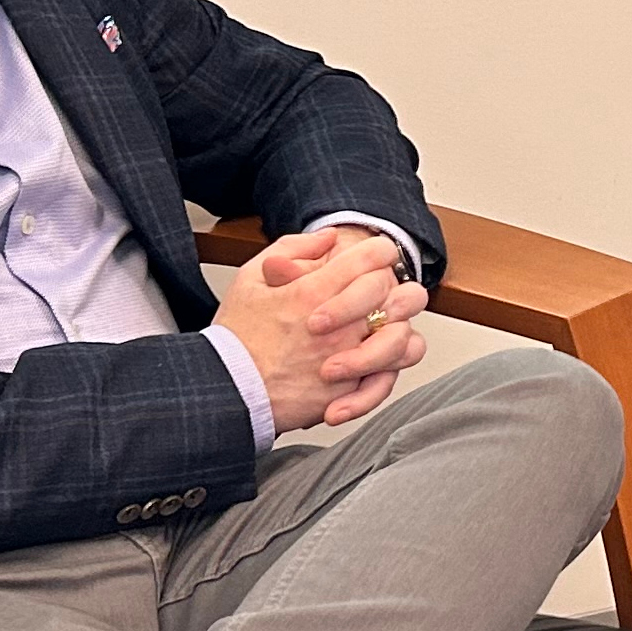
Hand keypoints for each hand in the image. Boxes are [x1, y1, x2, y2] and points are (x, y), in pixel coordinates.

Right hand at [211, 228, 428, 429]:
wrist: (227, 390)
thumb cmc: (237, 336)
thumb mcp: (251, 278)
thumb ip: (291, 250)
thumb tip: (329, 239)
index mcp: (316, 291)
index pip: (375, 257)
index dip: (380, 252)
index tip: (374, 257)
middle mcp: (341, 326)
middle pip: (401, 294)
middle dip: (396, 288)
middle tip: (381, 292)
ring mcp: (349, 359)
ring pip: (404, 338)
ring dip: (397, 329)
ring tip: (378, 329)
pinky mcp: (348, 392)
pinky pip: (387, 380)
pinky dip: (385, 372)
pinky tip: (370, 366)